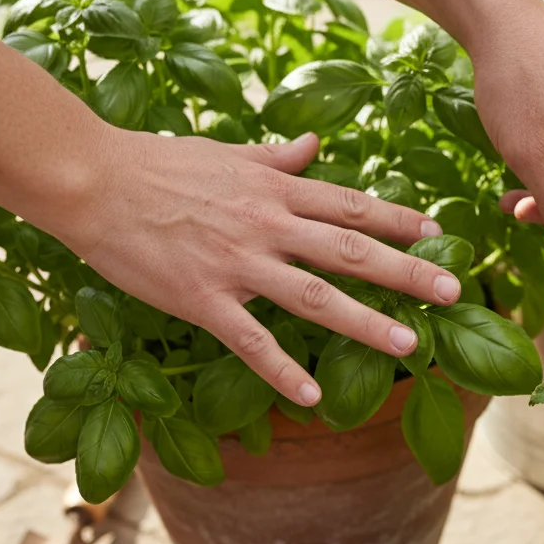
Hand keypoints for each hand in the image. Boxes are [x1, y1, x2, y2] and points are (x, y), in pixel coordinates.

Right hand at [65, 130, 460, 406]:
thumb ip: (274, 157)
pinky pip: (250, 342)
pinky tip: (313, 396)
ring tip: (409, 344)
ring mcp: (237, 264)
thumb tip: (312, 146)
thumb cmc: (158, 164)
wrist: (92, 180)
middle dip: (407, 271)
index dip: (398, 219)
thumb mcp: (225, 153)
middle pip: (352, 250)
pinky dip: (282, 371)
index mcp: (275, 188)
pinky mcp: (202, 300)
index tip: (437, 231)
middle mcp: (267, 224)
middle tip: (452, 291)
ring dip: (366, 322)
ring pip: (315, 297)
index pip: (351, 205)